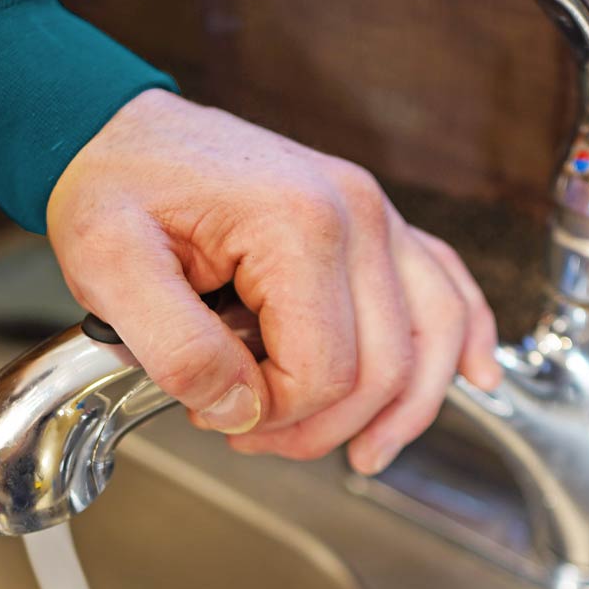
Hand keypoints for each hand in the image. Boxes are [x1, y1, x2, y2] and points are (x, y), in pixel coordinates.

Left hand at [46, 89, 500, 474]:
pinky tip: (478, 378)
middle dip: (325, 426)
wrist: (120, 135)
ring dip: (409, 408)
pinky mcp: (373, 225)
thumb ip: (177, 351)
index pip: (325, 371)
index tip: (221, 417)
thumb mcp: (110, 268)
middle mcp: (357, 214)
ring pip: (433, 336)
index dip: (278, 418)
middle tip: (257, 438)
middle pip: (386, 365)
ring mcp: (374, 216)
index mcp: (298, 225)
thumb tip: (242, 410)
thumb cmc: (116, 188)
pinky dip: (466, 339)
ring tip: (369, 454)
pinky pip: (445, 285)